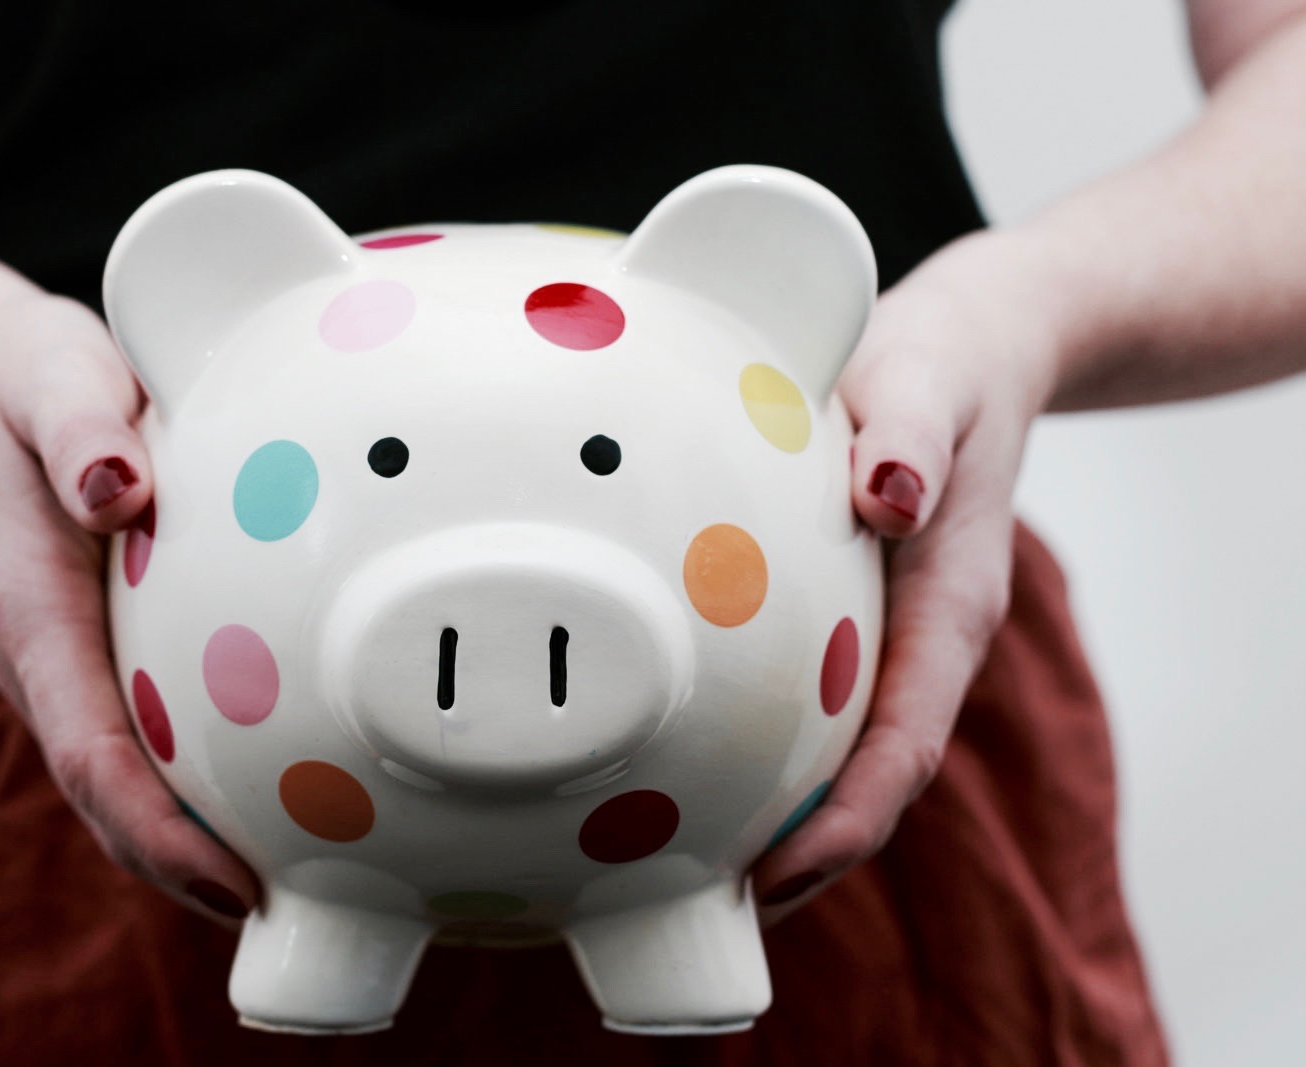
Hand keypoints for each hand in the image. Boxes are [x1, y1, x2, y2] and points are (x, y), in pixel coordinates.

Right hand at [0, 276, 258, 926]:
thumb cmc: (26, 376)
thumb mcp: (52, 371)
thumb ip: (80, 426)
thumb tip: (119, 490)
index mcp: (34, 609)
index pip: (92, 751)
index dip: (159, 829)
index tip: (232, 883)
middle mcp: (45, 655)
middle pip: (111, 792)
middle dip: (184, 863)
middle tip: (282, 902)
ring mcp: (66, 659)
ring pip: (122, 773)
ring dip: (187, 836)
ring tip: (285, 874)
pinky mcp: (93, 646)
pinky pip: (134, 734)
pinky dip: (185, 781)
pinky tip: (255, 791)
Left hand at [750, 230, 1062, 916]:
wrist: (975, 349)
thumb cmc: (942, 367)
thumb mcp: (924, 379)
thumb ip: (907, 433)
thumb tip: (886, 497)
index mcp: (946, 606)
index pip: (904, 743)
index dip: (847, 822)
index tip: (776, 876)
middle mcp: (924, 640)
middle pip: (873, 779)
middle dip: (808, 854)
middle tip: (712, 903)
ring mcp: (894, 639)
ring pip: (848, 756)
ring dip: (791, 821)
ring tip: (700, 872)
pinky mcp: (862, 620)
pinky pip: (829, 711)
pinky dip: (783, 759)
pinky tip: (714, 774)